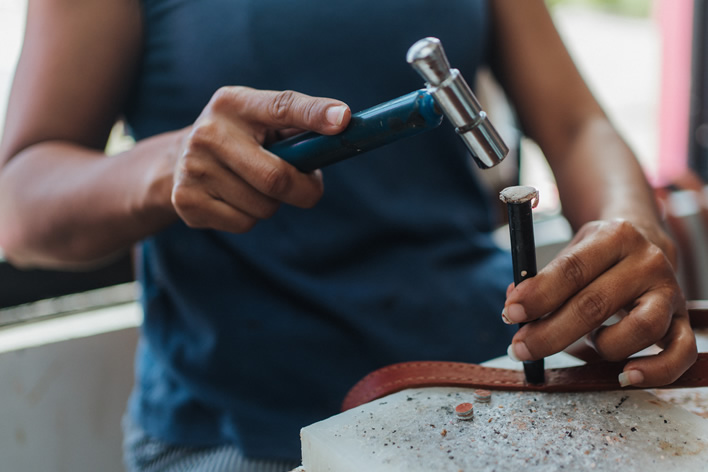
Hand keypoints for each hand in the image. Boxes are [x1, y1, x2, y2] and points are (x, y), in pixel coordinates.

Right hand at [172, 86, 349, 231]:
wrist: (177, 161)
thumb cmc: (240, 140)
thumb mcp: (260, 122)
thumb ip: (297, 128)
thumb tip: (343, 130)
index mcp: (234, 103)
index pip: (282, 106)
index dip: (314, 114)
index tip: (344, 120)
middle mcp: (209, 132)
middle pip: (276, 178)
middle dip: (305, 190)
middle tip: (310, 188)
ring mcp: (194, 168)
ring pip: (264, 206)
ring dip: (273, 203)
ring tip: (256, 186)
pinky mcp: (187, 201)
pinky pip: (244, 223)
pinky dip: (250, 218)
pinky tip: (235, 200)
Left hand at [502, 219, 696, 386]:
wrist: (647, 239)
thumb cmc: (598, 254)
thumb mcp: (571, 251)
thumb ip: (542, 278)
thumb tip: (512, 306)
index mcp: (614, 237)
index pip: (572, 268)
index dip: (539, 294)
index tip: (511, 312)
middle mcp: (647, 262)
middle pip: (596, 304)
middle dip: (550, 332)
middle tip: (521, 348)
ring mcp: (670, 291)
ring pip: (642, 329)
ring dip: (603, 346)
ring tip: (587, 344)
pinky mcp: (683, 319)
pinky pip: (682, 353)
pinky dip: (655, 371)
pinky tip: (625, 376)